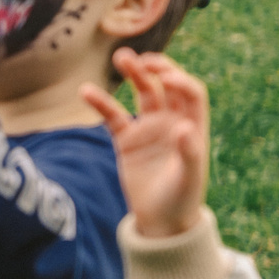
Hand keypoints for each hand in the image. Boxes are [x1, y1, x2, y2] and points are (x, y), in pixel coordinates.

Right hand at [83, 49, 209, 239]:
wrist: (160, 221)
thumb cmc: (181, 200)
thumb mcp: (188, 178)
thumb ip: (189, 152)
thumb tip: (183, 127)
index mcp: (193, 127)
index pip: (191, 92)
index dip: (180, 81)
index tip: (166, 79)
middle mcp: (172, 122)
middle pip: (167, 85)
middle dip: (157, 69)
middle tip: (141, 59)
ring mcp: (149, 129)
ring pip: (142, 93)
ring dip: (134, 74)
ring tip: (121, 57)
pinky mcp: (127, 140)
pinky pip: (112, 116)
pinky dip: (100, 103)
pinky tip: (85, 91)